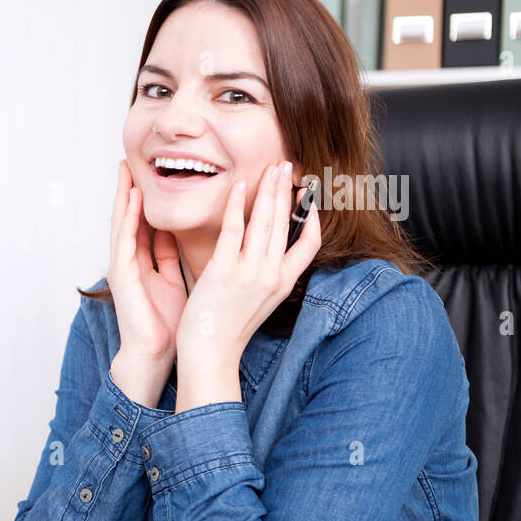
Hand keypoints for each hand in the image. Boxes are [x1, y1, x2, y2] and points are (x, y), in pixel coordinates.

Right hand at [108, 159, 187, 359]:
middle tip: (128, 163)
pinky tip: (133, 198)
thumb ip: (170, 258)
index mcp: (142, 265)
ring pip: (121, 224)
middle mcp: (128, 263)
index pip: (141, 226)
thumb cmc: (168, 325)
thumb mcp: (174, 281)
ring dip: (123, 197)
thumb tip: (174, 234)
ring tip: (125, 170)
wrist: (156, 353)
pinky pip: (124, 239)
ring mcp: (122, 268)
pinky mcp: (121, 275)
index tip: (148, 177)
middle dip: (128, 192)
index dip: (143, 202)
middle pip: (127, 220)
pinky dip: (128, 217)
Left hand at [175, 160, 320, 371]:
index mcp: (282, 284)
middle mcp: (271, 275)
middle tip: (286, 166)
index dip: (310, 219)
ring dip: (268, 190)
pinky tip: (239, 186)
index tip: (307, 198)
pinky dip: (237, 204)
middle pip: (285, 224)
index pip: (308, 245)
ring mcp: (249, 272)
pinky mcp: (225, 271)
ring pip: (265, 221)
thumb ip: (264, 277)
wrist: (210, 354)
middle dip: (287, 191)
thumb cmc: (226, 330)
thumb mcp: (258, 303)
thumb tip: (262, 254)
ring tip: (271, 168)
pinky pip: (234, 229)